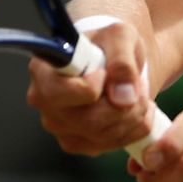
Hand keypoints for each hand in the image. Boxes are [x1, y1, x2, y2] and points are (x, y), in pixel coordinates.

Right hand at [26, 21, 153, 155]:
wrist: (113, 58)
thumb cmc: (109, 43)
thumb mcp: (121, 36)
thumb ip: (122, 61)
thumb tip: (123, 96)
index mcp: (43, 72)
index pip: (60, 93)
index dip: (91, 88)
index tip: (104, 73)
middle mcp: (45, 103)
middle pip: (88, 121)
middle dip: (124, 106)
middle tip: (138, 85)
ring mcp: (60, 126)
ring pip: (103, 137)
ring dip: (133, 116)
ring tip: (138, 94)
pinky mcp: (78, 142)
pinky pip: (112, 145)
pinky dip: (134, 128)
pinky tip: (136, 109)